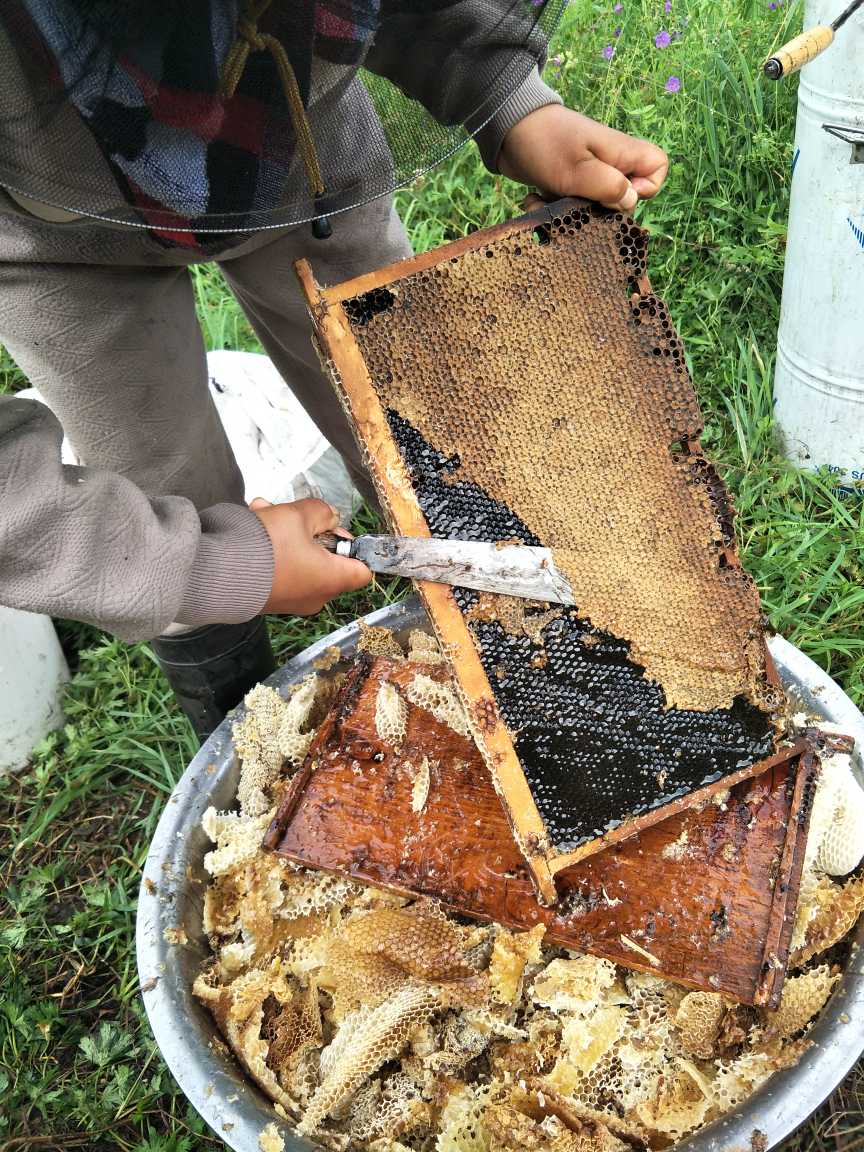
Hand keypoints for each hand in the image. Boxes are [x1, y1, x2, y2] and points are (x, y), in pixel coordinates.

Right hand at [250, 497, 370, 614]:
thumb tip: (330, 517)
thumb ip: (321, 512)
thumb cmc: (265, 546)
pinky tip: (253, 526)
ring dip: (286, 534)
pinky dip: (272, 549)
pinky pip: (281, 570)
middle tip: (293, 515)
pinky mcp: (271, 600)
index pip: (363, 570)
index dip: (354, 547)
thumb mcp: (298, 515)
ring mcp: (292, 601)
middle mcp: (316, 597)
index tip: (334, 530)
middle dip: (311, 533)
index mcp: (332, 580)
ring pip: (300, 560)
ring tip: (262, 511)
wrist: (216, 573)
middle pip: (329, 562)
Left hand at [499, 105, 667, 212]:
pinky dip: (555, 206)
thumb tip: (630, 202)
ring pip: (596, 203)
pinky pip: (572, 202)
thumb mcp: (578, 171)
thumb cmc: (544, 144)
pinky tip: (535, 199)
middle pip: (625, 195)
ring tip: (546, 202)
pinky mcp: (569, 180)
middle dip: (600, 209)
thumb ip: (608, 187)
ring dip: (571, 212)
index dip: (646, 188)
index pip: (658, 167)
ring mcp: (590, 171)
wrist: (506, 127)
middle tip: (575, 205)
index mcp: (621, 152)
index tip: (617, 195)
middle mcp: (610, 161)